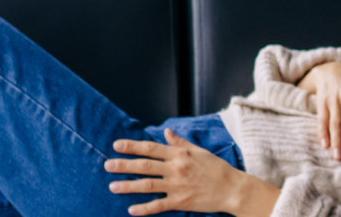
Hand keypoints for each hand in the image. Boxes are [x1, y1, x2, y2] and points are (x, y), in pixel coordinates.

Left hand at [106, 130, 279, 215]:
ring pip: (148, 185)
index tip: (116, 145)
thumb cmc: (217, 168)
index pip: (151, 148)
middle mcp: (176, 168)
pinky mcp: (181, 201)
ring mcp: (178, 186)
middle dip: (124, 165)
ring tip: (112, 186)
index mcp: (180, 154)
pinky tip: (131, 209)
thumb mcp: (199, 151)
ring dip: (128, 186)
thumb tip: (166, 131)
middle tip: (107, 165)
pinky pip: (159, 205)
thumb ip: (180, 142)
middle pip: (145, 166)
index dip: (132, 146)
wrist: (232, 188)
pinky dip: (144, 208)